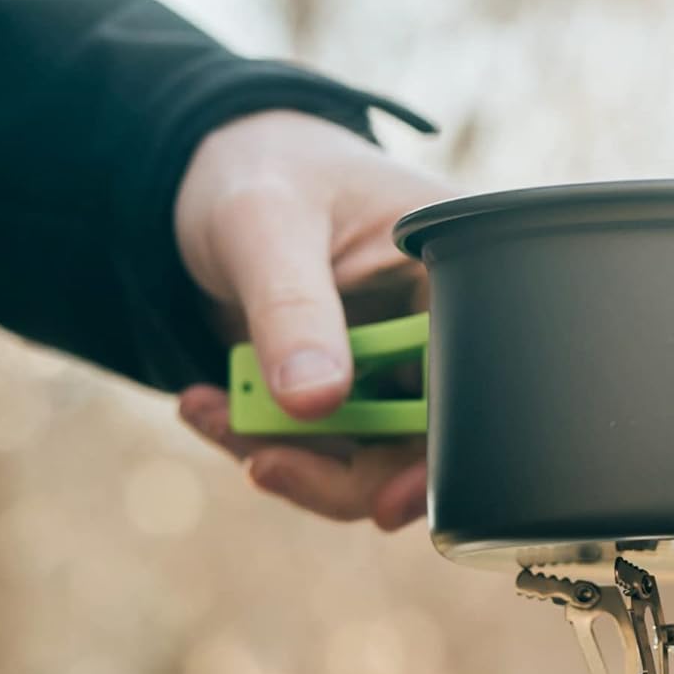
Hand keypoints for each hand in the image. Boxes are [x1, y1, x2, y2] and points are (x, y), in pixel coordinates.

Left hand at [174, 110, 453, 530]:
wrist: (202, 179)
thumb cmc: (255, 171)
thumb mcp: (265, 222)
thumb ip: (291, 308)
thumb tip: (317, 402)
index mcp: (459, 280)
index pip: (472, 388)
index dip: (440, 456)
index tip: (386, 502)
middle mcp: (440, 338)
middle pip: (427, 447)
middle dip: (341, 474)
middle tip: (263, 466)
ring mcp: (395, 376)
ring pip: (370, 466)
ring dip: (288, 459)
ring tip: (208, 412)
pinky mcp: (350, 402)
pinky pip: (323, 455)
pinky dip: (261, 444)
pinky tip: (208, 406)